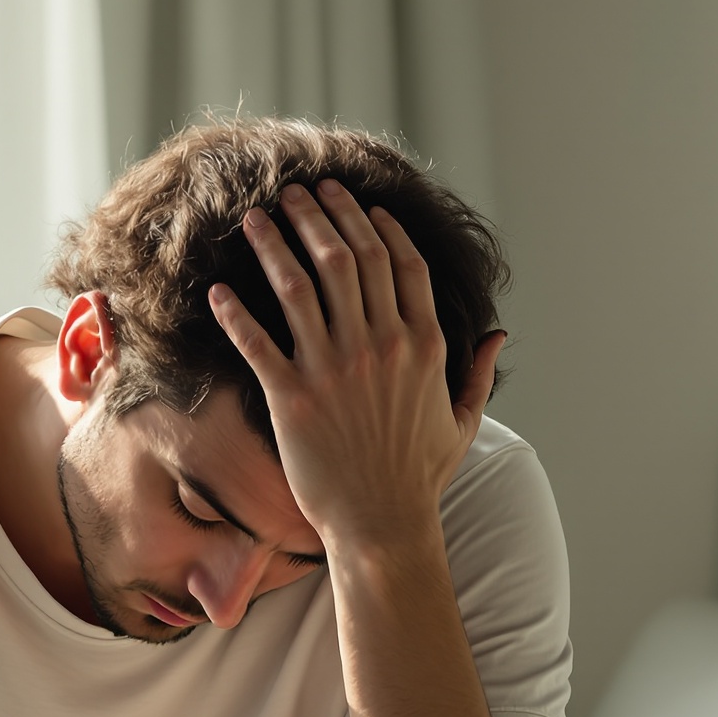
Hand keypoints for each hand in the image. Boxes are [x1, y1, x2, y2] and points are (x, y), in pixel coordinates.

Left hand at [207, 181, 504, 552]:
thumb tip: (500, 334)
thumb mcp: (462, 421)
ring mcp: (334, 369)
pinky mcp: (293, 398)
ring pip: (300, 284)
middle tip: (298, 191)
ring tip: (256, 217)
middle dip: (321, 214)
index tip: (356, 202)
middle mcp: (380, 346)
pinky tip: (217, 289)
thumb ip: (477, 371)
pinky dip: (235, 312)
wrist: (382, 525)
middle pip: (349, 257)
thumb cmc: (420, 477)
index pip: (401, 262)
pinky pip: (257, 342)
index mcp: (424, 343)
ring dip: (275, 243)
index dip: (376, 224)